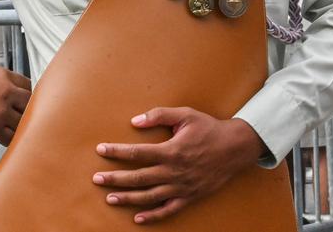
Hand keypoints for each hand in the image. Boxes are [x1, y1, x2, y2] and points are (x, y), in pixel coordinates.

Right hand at [0, 65, 30, 144]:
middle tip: (20, 114)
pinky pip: (12, 137)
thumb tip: (15, 88)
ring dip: (20, 125)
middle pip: (30, 103)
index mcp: (4, 76)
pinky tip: (5, 136)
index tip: (24, 100)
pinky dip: (11, 138)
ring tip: (13, 126)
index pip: (29, 85)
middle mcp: (5, 93)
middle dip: (26, 109)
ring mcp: (0, 112)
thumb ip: (2, 79)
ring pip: (24, 121)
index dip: (27, 94)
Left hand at [93, 107, 263, 224]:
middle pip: (138, 177)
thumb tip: (135, 121)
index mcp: (171, 150)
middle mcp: (174, 171)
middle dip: (115, 179)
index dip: (116, 151)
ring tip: (110, 199)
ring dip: (128, 198)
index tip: (100, 149)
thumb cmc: (208, 128)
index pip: (136, 152)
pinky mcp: (190, 196)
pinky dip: (153, 215)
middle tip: (96, 179)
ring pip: (149, 196)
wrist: (235, 148)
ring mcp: (181, 187)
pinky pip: (168, 210)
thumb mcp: (185, 115)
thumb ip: (159, 115)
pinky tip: (138, 218)